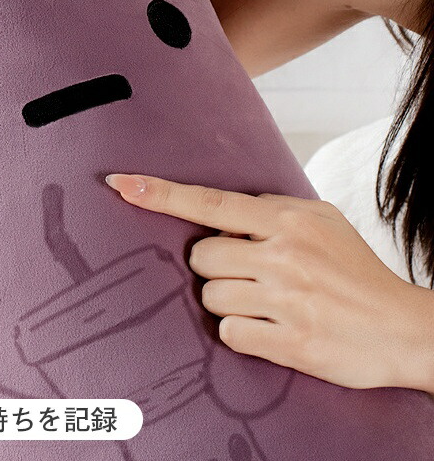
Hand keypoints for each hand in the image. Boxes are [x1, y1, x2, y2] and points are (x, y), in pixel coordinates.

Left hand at [105, 174, 433, 391]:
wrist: (404, 329)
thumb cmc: (355, 272)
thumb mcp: (321, 221)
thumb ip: (270, 210)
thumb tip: (220, 211)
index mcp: (288, 220)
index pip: (210, 202)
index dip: (161, 193)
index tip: (122, 183)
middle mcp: (283, 256)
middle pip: (201, 256)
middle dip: (216, 265)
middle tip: (252, 273)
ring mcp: (286, 301)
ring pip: (211, 296)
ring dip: (229, 300)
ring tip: (268, 301)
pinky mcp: (290, 343)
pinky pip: (229, 333)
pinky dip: (242, 332)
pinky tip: (271, 327)